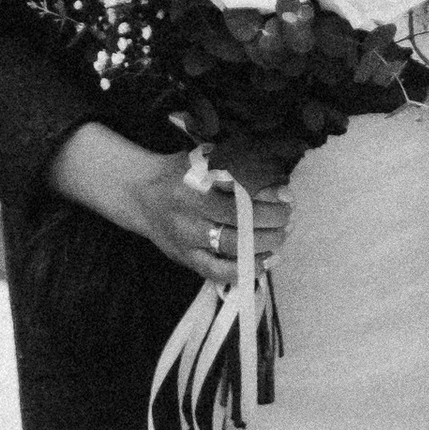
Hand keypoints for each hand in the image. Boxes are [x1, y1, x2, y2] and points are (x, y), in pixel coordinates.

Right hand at [45, 121, 293, 282]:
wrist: (139, 194)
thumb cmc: (177, 172)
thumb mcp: (200, 157)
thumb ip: (232, 163)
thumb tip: (273, 176)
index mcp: (193, 185)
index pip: (236, 195)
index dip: (266, 197)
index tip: (286, 193)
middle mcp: (189, 216)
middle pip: (239, 224)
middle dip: (272, 222)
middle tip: (289, 217)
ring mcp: (187, 241)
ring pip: (232, 250)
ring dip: (265, 244)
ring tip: (283, 235)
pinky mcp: (186, 260)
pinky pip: (219, 272)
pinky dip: (246, 269)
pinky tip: (266, 260)